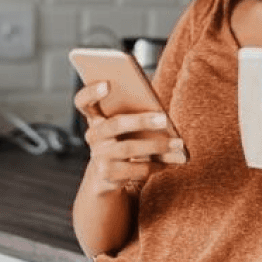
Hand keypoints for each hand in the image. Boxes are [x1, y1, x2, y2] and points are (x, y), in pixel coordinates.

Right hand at [74, 81, 186, 195]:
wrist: (106, 177)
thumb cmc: (122, 141)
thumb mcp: (124, 127)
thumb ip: (133, 114)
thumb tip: (162, 116)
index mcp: (95, 118)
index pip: (83, 102)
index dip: (91, 92)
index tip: (108, 84)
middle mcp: (92, 136)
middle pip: (115, 124)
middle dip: (141, 121)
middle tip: (164, 119)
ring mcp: (98, 156)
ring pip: (129, 148)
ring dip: (157, 146)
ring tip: (178, 143)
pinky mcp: (107, 175)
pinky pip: (136, 169)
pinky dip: (156, 165)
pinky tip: (171, 162)